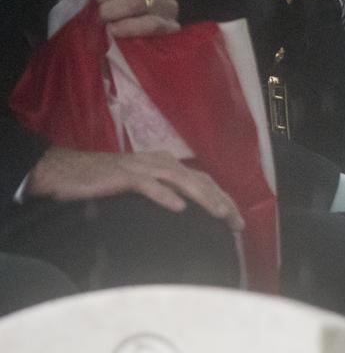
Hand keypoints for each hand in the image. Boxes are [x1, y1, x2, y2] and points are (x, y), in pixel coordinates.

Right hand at [26, 147, 243, 231]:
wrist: (66, 170)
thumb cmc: (103, 182)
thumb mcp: (140, 185)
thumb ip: (162, 191)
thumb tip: (185, 211)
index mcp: (167, 165)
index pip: (204, 181)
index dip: (223, 199)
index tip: (237, 221)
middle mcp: (161, 163)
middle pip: (200, 181)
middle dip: (222, 201)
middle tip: (237, 223)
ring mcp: (143, 168)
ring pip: (182, 181)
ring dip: (203, 198)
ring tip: (219, 214)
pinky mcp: (124, 176)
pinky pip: (149, 186)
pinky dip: (165, 196)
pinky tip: (179, 208)